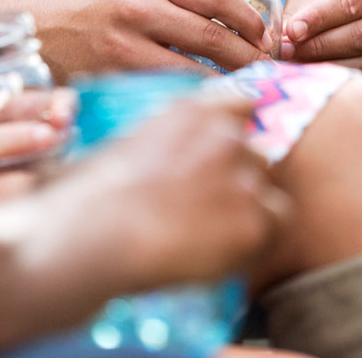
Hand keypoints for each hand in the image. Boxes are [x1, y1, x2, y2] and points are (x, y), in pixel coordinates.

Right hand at [3, 93, 283, 287]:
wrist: (94, 236)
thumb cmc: (86, 199)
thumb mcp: (120, 148)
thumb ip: (158, 144)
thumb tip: (165, 166)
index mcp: (191, 112)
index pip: (241, 105)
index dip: (236, 134)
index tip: (226, 158)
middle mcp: (224, 136)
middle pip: (255, 155)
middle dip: (237, 180)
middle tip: (205, 213)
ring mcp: (243, 175)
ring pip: (267, 191)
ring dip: (247, 211)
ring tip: (209, 238)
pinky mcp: (255, 218)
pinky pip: (276, 227)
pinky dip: (257, 242)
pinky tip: (223, 256)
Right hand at [26, 0, 270, 78]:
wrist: (47, 33)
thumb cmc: (104, 13)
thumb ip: (183, 3)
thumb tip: (242, 29)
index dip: (250, 20)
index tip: (265, 37)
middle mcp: (141, 13)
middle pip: (213, 37)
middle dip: (249, 58)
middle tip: (268, 73)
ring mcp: (127, 50)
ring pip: (195, 72)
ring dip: (227, 85)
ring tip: (247, 92)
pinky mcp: (117, 82)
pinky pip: (168, 94)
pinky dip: (195, 101)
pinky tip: (210, 107)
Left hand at [279, 0, 361, 81]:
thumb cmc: (338, 2)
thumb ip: (301, 12)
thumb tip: (279, 39)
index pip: (351, 2)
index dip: (319, 18)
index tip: (291, 32)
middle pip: (361, 36)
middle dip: (319, 46)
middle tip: (287, 54)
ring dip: (326, 68)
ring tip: (295, 68)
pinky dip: (338, 83)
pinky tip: (315, 80)